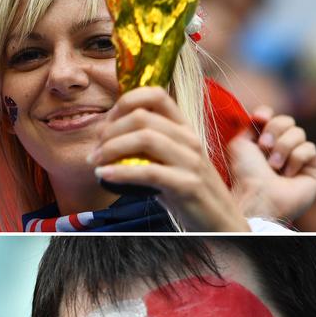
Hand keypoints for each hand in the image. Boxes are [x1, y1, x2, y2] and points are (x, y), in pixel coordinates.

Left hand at [91, 86, 248, 230]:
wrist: (219, 222)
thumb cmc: (186, 191)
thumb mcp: (169, 161)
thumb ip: (146, 146)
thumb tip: (107, 137)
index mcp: (184, 128)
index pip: (156, 95)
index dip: (125, 102)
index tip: (106, 122)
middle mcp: (189, 139)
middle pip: (142, 117)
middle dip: (110, 130)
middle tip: (95, 149)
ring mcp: (191, 161)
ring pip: (144, 138)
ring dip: (111, 148)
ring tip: (96, 161)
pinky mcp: (188, 185)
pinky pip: (149, 171)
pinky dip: (120, 172)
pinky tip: (104, 175)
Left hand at [228, 106, 315, 221]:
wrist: (257, 196)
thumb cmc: (244, 173)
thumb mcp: (239, 144)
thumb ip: (249, 126)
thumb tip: (260, 114)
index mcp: (259, 142)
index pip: (270, 116)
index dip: (266, 113)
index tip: (259, 117)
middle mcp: (278, 148)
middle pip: (287, 120)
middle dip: (275, 130)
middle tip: (264, 147)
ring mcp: (295, 158)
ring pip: (299, 133)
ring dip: (283, 147)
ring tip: (273, 166)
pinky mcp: (311, 168)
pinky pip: (309, 148)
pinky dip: (295, 159)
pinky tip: (287, 175)